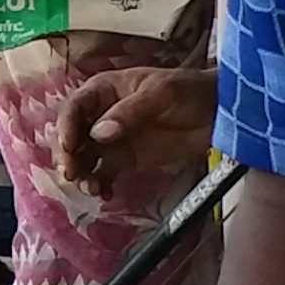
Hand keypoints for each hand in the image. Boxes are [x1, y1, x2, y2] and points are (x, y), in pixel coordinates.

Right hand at [56, 64, 217, 193]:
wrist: (218, 113)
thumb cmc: (189, 91)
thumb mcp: (160, 94)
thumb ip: (128, 112)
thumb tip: (99, 133)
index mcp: (105, 90)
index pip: (75, 106)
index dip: (66, 125)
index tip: (68, 146)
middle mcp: (101, 114)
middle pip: (72, 134)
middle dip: (68, 155)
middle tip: (72, 173)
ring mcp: (112, 139)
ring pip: (83, 157)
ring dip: (81, 173)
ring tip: (91, 188)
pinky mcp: (125, 159)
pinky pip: (103, 173)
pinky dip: (99, 184)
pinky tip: (104, 193)